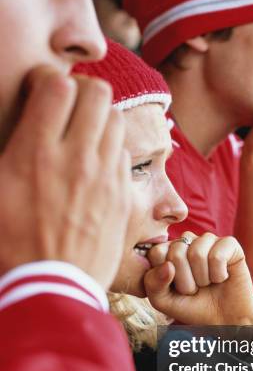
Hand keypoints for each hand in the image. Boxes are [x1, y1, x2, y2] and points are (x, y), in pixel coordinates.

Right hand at [0, 66, 130, 288]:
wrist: (51, 289)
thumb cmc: (10, 246)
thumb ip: (6, 154)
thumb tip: (15, 137)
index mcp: (35, 154)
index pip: (57, 86)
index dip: (47, 81)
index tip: (40, 93)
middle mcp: (75, 158)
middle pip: (96, 93)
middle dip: (80, 91)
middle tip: (66, 107)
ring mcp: (103, 177)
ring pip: (115, 120)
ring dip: (98, 118)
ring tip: (82, 133)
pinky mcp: (120, 196)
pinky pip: (123, 153)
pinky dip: (110, 149)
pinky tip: (95, 163)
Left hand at [144, 232, 252, 324]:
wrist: (223, 319)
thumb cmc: (192, 307)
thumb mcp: (163, 300)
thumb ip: (153, 283)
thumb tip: (168, 265)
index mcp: (168, 250)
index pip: (157, 252)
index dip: (165, 277)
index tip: (174, 287)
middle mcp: (188, 241)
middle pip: (177, 252)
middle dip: (186, 281)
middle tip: (195, 288)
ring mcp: (208, 240)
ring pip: (197, 253)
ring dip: (203, 278)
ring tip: (208, 283)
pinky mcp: (230, 244)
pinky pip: (217, 255)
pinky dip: (219, 275)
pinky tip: (222, 277)